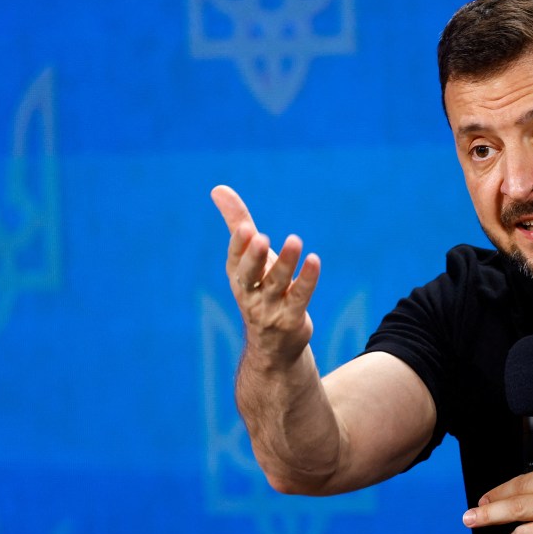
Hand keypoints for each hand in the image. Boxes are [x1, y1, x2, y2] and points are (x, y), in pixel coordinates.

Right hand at [210, 185, 320, 361]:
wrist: (273, 344)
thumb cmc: (261, 289)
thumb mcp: (249, 257)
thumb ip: (237, 223)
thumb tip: (218, 189)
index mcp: (237, 277)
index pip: (235, 260)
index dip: (239, 245)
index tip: (246, 226)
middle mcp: (249, 294)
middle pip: (249, 275)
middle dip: (253, 256)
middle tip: (259, 236)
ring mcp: (270, 309)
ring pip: (277, 284)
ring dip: (286, 262)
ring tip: (295, 240)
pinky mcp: (290, 320)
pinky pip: (300, 298)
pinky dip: (307, 280)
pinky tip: (314, 260)